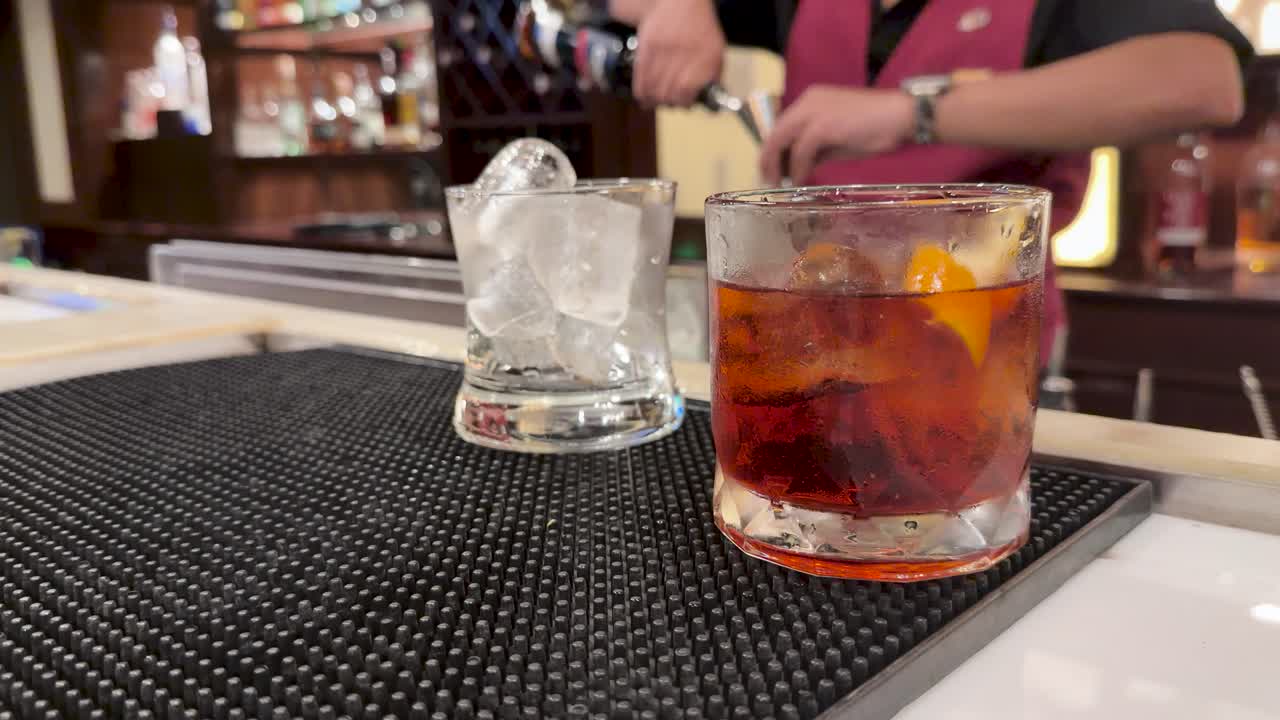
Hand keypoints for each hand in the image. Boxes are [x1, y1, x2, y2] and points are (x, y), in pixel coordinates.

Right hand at [633, 0, 724, 106]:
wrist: (681, 2)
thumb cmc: (701, 29)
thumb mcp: (716, 52)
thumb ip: (713, 77)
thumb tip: (708, 102)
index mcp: (704, 58)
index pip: (685, 90)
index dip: (683, 102)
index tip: (685, 103)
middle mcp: (682, 54)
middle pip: (667, 92)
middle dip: (669, 102)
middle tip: (670, 102)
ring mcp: (662, 51)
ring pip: (652, 88)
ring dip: (654, 100)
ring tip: (656, 101)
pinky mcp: (646, 47)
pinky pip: (640, 77)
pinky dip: (641, 90)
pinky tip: (644, 95)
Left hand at [760, 86, 915, 184]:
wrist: (901, 115)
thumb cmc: (875, 126)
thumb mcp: (838, 138)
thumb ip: (817, 148)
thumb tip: (799, 165)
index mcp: (811, 100)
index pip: (782, 125)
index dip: (773, 149)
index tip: (773, 169)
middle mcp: (807, 102)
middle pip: (776, 132)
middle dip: (768, 159)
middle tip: (769, 180)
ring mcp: (813, 112)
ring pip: (782, 140)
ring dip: (778, 165)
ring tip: (780, 184)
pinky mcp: (822, 126)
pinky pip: (800, 151)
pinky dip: (798, 168)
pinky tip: (800, 181)